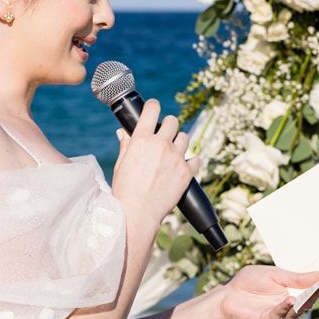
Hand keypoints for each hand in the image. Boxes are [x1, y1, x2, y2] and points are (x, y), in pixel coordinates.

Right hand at [109, 98, 196, 223]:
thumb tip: (124, 133)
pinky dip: (193, 162)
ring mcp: (176, 157)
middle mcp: (161, 144)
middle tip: (165, 134)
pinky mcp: (187, 172)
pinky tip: (186, 166)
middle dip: (169, 125)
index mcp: (141, 140)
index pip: (151, 110)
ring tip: (174, 152)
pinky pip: (196, 159)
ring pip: (185, 137)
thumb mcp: (121, 164)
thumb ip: (126, 145)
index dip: (153, 106)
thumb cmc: (125, 190)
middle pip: (172, 121)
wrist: (137, 213)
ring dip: (180, 142)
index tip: (154, 108)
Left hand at [217, 267, 318, 318]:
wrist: (227, 294)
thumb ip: (295, 278)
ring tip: (314, 290)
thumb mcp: (275, 275)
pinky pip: (282, 315)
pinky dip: (286, 308)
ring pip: (300, 309)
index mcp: (295, 289)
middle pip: (313, 298)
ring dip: (307, 300)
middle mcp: (292, 303)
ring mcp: (283, 313)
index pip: (318, 287)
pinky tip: (289, 300)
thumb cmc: (249, 282)